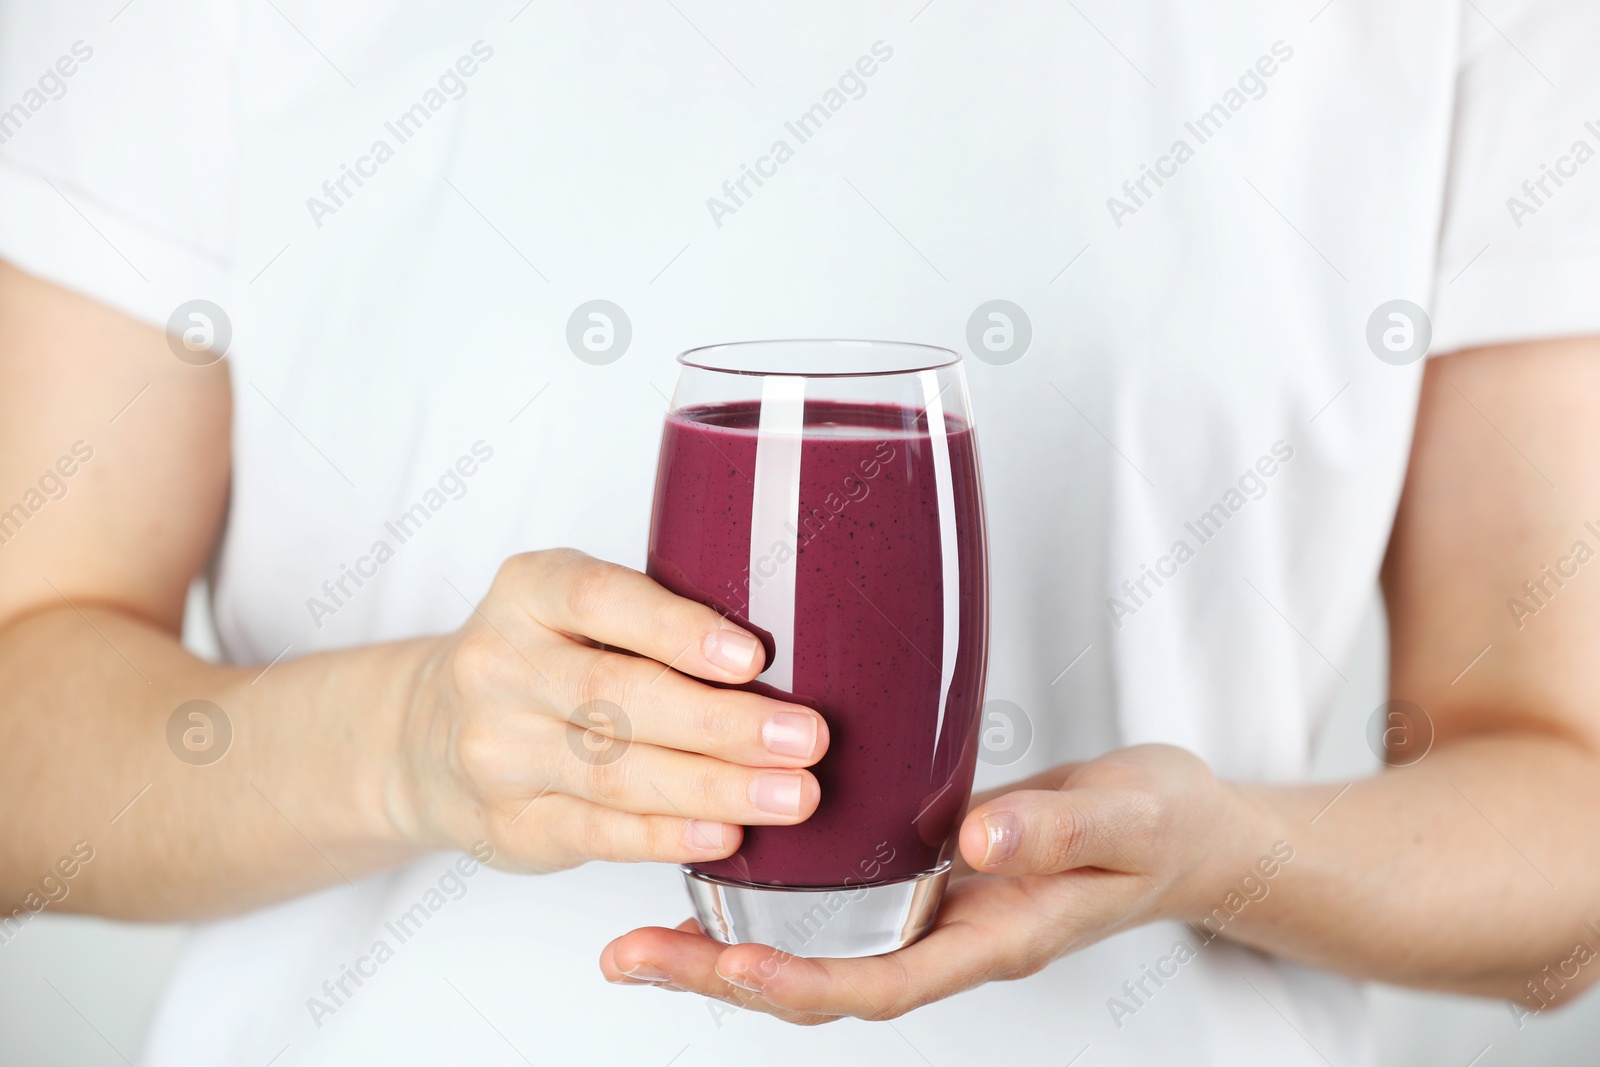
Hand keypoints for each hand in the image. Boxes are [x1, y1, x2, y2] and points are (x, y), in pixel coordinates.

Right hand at [384, 549, 829, 870]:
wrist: (429, 736)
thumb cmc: (544, 660)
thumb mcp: (576, 612)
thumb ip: (654, 620)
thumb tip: (784, 661)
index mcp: (527, 592)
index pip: (601, 600)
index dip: (679, 630)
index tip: (753, 658)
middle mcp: (499, 666)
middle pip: (618, 696)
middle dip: (723, 723)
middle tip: (806, 738)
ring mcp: (498, 751)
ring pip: (616, 772)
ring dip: (715, 787)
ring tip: (793, 795)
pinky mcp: (511, 823)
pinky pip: (599, 832)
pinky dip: (669, 837)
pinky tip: (726, 833)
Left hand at [600, 744, 1271, 1023]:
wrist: (1189, 834)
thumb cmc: (1163, 832)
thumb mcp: (1127, 820)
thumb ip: (1056, 829)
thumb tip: (977, 842)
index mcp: (995, 939)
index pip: (882, 983)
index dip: (799, 984)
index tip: (723, 969)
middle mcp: (949, 937)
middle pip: (822, 983)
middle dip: (723, 977)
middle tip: (628, 957)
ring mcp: (933, 912)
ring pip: (816, 952)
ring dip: (728, 949)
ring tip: (642, 936)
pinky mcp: (923, 874)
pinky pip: (835, 908)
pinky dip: (770, 905)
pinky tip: (723, 879)